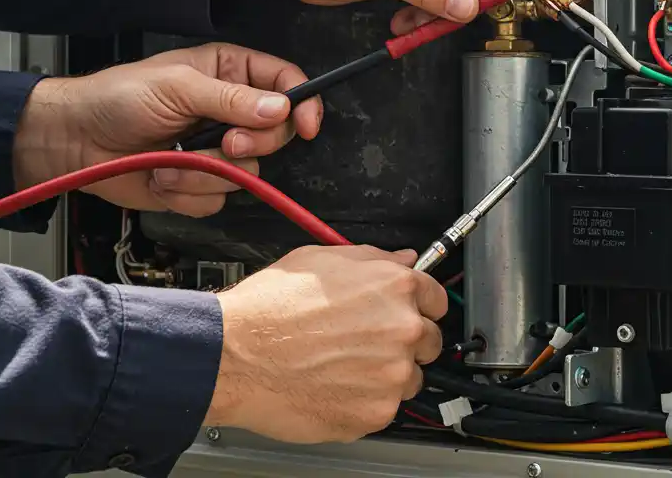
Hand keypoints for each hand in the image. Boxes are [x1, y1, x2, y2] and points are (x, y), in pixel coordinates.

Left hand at [12, 43, 322, 215]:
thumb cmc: (116, 98)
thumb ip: (232, 99)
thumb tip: (281, 107)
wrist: (75, 142)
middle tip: (224, 142)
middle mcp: (229, 113)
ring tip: (171, 159)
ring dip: (206, 172)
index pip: (286, 84)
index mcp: (229, 74)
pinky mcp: (200, 184)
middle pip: (277, 134)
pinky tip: (163, 175)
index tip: (306, 125)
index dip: (303, 104)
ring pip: (249, 172)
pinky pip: (219, 199)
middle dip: (250, 144)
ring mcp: (216, 151)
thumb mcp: (178, 87)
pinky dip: (189, 192)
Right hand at [204, 246, 446, 442]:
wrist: (235, 356)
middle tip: (366, 344)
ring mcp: (392, 375)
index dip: (420, 306)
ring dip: (386, 376)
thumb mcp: (321, 259)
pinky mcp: (375, 412)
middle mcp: (402, 330)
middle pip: (429, 342)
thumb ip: (374, 260)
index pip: (437, 299)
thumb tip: (403, 259)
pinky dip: (364, 402)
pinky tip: (332, 386)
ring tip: (342, 367)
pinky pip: (383, 409)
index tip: (411, 313)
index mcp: (395, 288)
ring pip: (408, 379)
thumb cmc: (269, 308)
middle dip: (405, 343)